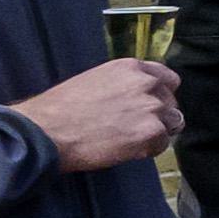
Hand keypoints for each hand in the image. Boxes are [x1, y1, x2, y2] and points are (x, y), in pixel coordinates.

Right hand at [7, 60, 179, 173]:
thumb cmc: (61, 110)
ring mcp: (151, 107)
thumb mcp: (95, 81)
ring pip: (172, 122)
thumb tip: (136, 98)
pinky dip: (148, 150)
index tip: (149, 106)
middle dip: (158, 115)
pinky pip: (162, 144)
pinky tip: (125, 149)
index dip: (159, 94)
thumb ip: (122, 85)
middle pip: (171, 102)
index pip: (166, 78)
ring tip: (127, 139)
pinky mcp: (151, 131)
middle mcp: (146, 83)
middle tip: (133, 128)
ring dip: (156, 132)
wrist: (46, 131)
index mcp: (131, 68)